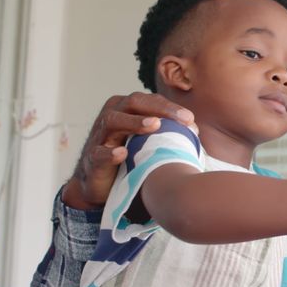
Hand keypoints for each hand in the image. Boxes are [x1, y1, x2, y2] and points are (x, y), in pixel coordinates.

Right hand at [62, 93, 194, 209]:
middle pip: (133, 103)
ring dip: (134, 122)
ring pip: (113, 121)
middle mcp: (112, 116)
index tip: (190, 119)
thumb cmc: (129, 158)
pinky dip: (110, 153)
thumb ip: (165, 132)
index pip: (150, 101)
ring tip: (155, 125)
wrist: (102, 185)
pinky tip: (122, 153)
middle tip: (182, 119)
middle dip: (159, 109)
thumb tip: (195, 129)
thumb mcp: (147, 142)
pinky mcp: (92, 158)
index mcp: (126, 109)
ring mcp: (99, 136)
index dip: (170, 107)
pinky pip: (99, 153)